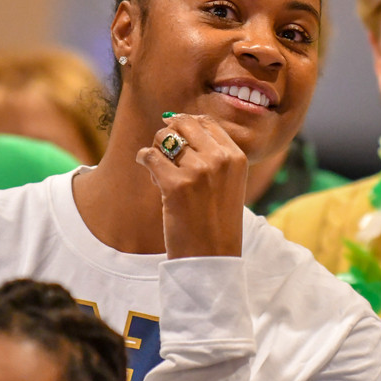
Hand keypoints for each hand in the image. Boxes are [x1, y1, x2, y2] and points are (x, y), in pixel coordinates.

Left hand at [136, 113, 247, 258]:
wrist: (212, 258)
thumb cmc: (216, 222)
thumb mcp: (228, 183)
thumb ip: (212, 154)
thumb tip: (175, 121)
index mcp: (236, 157)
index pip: (207, 122)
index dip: (186, 125)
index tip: (175, 135)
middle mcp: (220, 159)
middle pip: (184, 125)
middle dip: (169, 135)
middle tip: (166, 157)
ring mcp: (199, 171)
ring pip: (164, 139)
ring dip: (157, 151)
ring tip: (161, 173)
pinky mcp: (176, 185)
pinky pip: (150, 156)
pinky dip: (144, 160)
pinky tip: (151, 175)